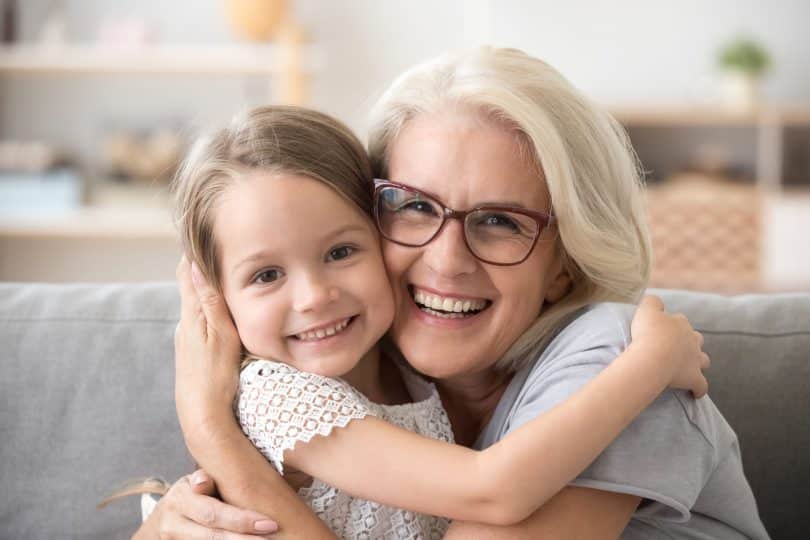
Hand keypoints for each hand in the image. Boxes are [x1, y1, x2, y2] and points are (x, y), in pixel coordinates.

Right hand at [137, 470, 278, 538]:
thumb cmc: (189, 496)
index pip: (213, 513)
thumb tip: (203, 480)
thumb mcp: (192, 483)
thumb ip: (203, 481)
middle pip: (213, 536)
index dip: (242, 520)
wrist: (160, 522)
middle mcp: (173, 524)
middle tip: (271, 535)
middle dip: (245, 539)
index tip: (270, 523)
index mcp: (179, 499)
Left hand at [175, 255, 243, 448]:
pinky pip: (201, 319)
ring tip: (227, 270)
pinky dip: (210, 306)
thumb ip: (211, 303)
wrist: (202, 416)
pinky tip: (222, 309)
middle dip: (204, 264)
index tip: (207, 231)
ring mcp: (187, 338)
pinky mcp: (192, 351)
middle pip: (191, 284)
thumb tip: (197, 266)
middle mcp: (185, 323)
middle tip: (222, 244)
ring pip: (197, 303)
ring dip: (208, 286)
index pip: (188, 272)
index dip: (196, 250)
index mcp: (192, 315)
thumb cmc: (215, 378)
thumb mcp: (221, 337)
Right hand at [630, 295, 709, 397]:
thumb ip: (652, 301)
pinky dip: (698, 389)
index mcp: (681, 324)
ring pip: (703, 360)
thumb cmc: (648, 333)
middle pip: (696, 339)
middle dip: (690, 342)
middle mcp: (692, 341)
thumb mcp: (646, 309)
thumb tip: (655, 301)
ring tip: (687, 366)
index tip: (660, 330)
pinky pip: (701, 385)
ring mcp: (695, 360)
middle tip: (675, 347)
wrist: (653, 357)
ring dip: (698, 362)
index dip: (671, 325)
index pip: (679, 321)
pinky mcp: (694, 378)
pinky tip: (695, 393)